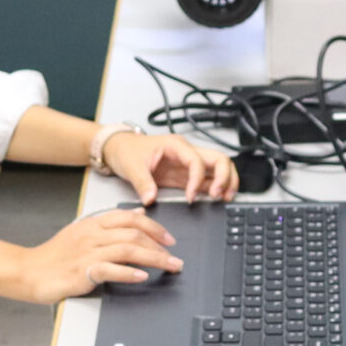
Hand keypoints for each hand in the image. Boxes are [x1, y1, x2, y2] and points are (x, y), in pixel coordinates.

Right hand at [15, 206, 181, 303]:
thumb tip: (137, 216)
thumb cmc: (55, 255)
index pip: (130, 218)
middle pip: (134, 234)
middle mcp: (92, 235)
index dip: (154, 226)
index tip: (169, 239)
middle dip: (160, 245)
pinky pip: (110, 270)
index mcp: (93, 223)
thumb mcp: (82, 232)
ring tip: (169, 266)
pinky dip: (129, 273)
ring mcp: (87, 253)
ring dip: (154, 259)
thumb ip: (109, 225)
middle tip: (175, 257)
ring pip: (128, 250)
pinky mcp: (82, 272)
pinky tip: (142, 276)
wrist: (30, 271)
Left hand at [102, 129, 239, 204]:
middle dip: (224, 177)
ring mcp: (187, 164)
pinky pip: (208, 179)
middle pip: (219, 159)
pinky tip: (218, 199)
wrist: (118, 148)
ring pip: (218, 167)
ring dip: (226, 182)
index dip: (197, 180)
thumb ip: (142, 183)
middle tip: (220, 196)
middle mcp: (186, 152)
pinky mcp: (185, 175)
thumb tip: (151, 199)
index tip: (190, 196)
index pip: (197, 161)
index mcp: (175, 146)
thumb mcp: (131, 166)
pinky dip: (216, 187)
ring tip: (225, 198)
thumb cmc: (126, 150)